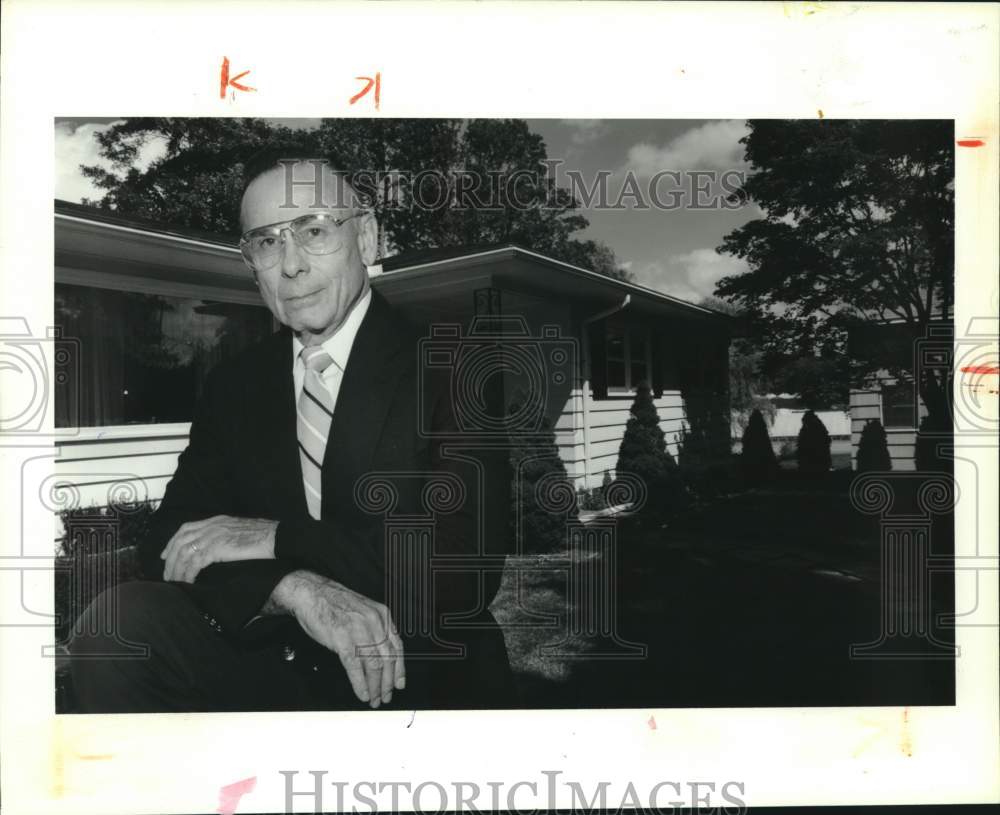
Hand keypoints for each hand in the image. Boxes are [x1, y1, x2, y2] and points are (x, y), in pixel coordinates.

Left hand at [161, 515, 276, 582]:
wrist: (276, 537)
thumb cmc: (264, 536)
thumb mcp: (239, 530)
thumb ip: (225, 535)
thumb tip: (218, 548)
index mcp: (216, 520)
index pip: (186, 529)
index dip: (172, 542)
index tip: (165, 555)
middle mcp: (211, 526)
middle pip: (180, 541)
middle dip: (170, 560)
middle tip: (167, 575)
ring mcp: (213, 536)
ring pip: (185, 553)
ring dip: (177, 569)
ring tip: (175, 582)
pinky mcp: (217, 548)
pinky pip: (195, 562)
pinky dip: (188, 573)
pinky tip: (188, 582)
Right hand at [275, 570, 404, 707]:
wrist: (312, 593)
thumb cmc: (335, 604)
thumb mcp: (364, 611)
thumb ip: (375, 630)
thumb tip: (382, 655)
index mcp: (382, 615)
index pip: (397, 646)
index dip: (400, 668)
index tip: (400, 684)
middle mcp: (374, 622)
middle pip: (387, 659)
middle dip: (387, 682)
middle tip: (386, 696)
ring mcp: (359, 630)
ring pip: (373, 665)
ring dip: (375, 687)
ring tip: (374, 699)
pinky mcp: (342, 639)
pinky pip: (355, 666)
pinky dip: (360, 684)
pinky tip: (362, 693)